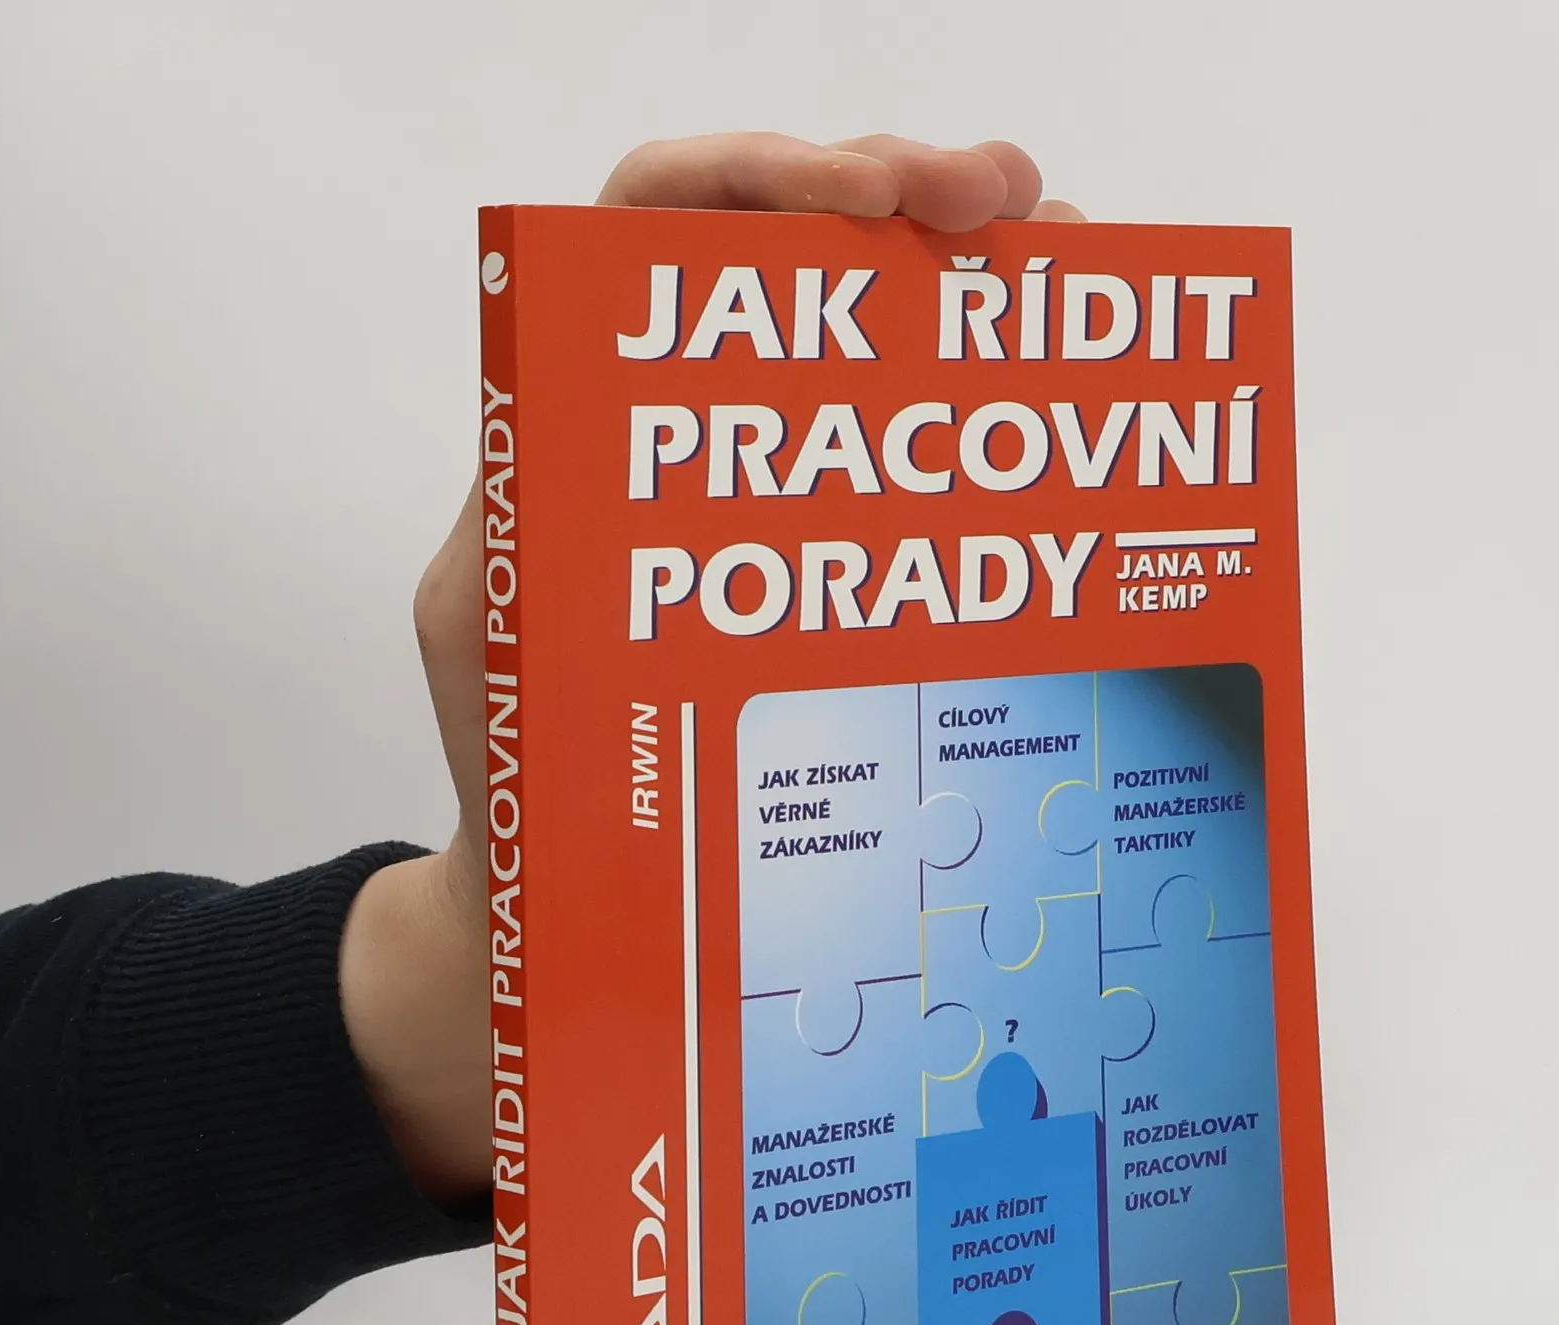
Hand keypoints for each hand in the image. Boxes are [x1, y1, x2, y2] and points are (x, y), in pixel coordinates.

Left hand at [344, 134, 1081, 1204]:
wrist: (578, 913)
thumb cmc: (529, 794)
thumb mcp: (496, 654)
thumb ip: (518, 548)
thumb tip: (568, 450)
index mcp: (585, 424)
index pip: (653, 227)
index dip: (758, 178)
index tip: (877, 198)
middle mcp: (684, 435)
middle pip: (791, 251)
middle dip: (904, 195)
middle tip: (1014, 207)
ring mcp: (771, 497)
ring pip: (870, 337)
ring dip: (968, 279)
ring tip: (1062, 266)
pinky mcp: (834, 569)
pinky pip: (911, 463)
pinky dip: (984, 414)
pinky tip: (1057, 409)